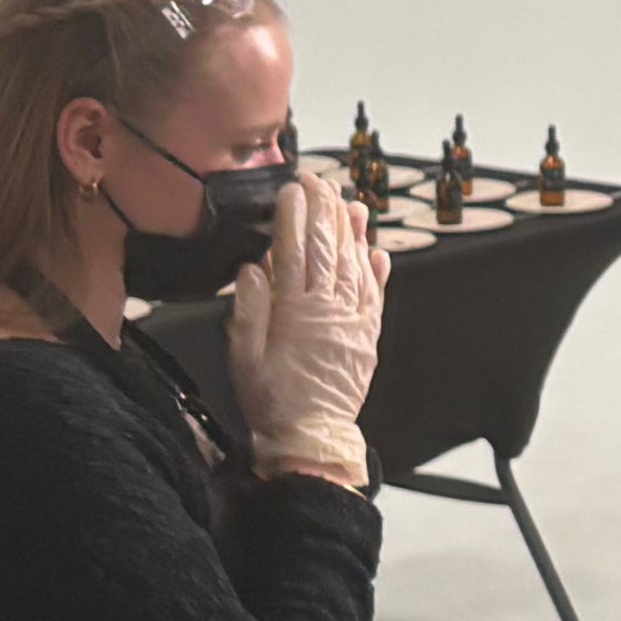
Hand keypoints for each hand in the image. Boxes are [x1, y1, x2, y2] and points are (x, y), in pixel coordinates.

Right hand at [235, 171, 383, 485]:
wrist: (311, 439)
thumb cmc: (273, 401)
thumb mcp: (243, 356)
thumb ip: (249, 309)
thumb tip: (253, 268)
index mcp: (294, 310)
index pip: (293, 249)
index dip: (293, 215)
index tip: (291, 189)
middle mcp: (328, 309)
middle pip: (328, 247)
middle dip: (324, 209)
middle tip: (320, 181)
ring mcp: (352, 321)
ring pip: (355, 264)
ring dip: (353, 230)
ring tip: (351, 202)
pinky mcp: (367, 336)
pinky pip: (375, 295)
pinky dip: (376, 270)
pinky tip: (376, 250)